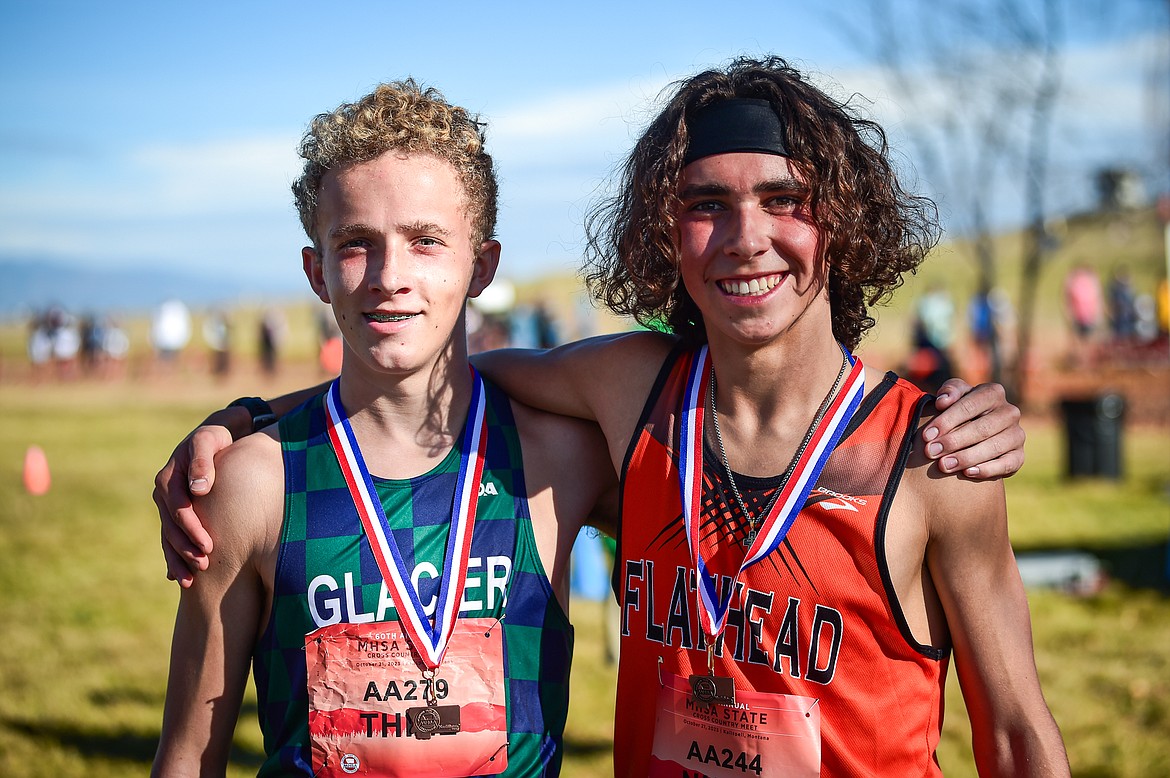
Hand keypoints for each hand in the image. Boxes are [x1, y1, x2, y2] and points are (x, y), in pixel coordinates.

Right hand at [152, 408, 245, 585]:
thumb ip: (204, 463)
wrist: (217, 435)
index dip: (192, 529)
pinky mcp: (176, 511)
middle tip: (203, 567)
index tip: (208, 546)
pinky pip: (171, 536)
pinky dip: (173, 556)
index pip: (178, 510)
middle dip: (185, 550)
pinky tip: (175, 576)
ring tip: (189, 581)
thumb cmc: (216, 438)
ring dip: (177, 559)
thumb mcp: (209, 442)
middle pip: (171, 528)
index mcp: (168, 478)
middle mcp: (164, 493)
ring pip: (168, 536)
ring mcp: (168, 504)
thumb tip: (198, 489)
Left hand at [924, 379, 1023, 478]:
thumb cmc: (960, 410)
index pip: (970, 405)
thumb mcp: (954, 395)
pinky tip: (968, 473)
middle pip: (982, 428)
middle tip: (931, 452)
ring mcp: (1016, 434)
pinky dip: (988, 469)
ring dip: (966, 457)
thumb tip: (943, 401)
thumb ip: (949, 391)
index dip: (947, 420)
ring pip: (994, 447)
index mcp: (993, 393)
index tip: (927, 435)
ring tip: (943, 465)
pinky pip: (1007, 464)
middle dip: (953, 441)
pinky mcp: (1019, 455)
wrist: (976, 434)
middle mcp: (1009, 412)